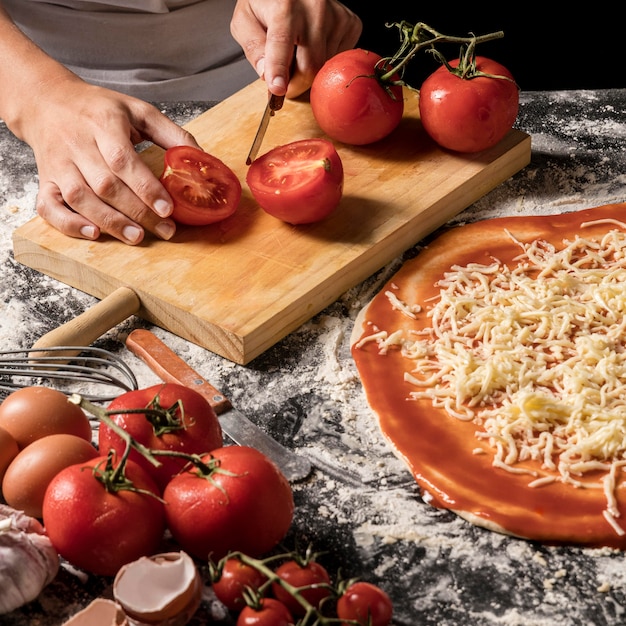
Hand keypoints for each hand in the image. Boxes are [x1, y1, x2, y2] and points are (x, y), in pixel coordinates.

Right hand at [22, 76, 200, 244]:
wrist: (47, 101)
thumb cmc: (99, 109)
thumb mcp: (138, 110)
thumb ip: (171, 134)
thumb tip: (200, 159)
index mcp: (102, 124)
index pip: (123, 160)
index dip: (145, 187)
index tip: (168, 209)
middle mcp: (77, 145)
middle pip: (106, 185)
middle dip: (138, 212)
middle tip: (165, 230)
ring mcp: (58, 164)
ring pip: (80, 199)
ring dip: (110, 222)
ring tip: (137, 237)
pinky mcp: (46, 180)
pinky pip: (49, 206)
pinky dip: (68, 224)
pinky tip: (93, 234)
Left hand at [230, 0, 361, 97]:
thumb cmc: (268, 4)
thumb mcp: (246, 20)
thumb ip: (253, 47)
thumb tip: (267, 74)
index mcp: (285, 6)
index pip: (282, 44)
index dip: (279, 71)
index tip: (278, 89)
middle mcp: (315, 8)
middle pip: (310, 66)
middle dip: (296, 83)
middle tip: (284, 81)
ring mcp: (337, 16)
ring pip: (325, 68)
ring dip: (310, 71)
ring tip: (299, 52)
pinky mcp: (351, 24)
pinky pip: (338, 60)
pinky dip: (325, 61)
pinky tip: (315, 46)